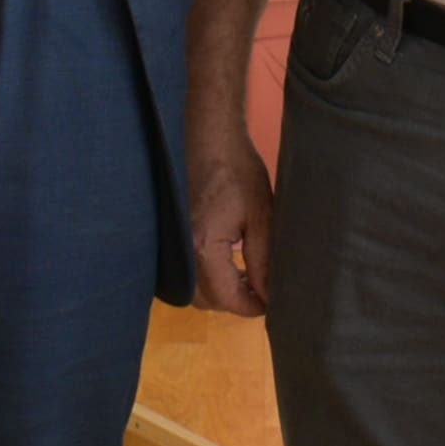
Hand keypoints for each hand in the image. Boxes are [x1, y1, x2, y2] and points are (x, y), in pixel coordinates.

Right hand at [187, 136, 275, 317]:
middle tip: (261, 290)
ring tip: (247, 277)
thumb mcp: (262, 217)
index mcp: (203, 249)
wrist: (210, 138)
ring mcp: (173, 244)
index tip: (272, 302)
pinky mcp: (172, 235)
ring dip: (218, 290)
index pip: (226, 299)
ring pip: (193, 288)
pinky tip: (226, 263)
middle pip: (206, 299)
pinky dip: (205, 276)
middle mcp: (182, 252)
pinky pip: (185, 271)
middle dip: (234, 301)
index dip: (251, 306)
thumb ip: (264, 261)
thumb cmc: (239, 172)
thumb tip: (270, 296)